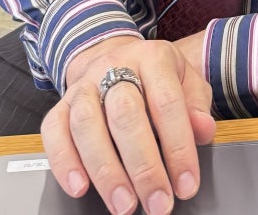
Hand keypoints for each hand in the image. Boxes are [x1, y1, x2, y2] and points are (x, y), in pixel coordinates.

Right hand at [41, 32, 214, 214]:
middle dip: (143, 166)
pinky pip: (54, 132)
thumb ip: (197, 104)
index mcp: (153, 58)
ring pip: (87, 124)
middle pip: (125, 114)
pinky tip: (80, 187)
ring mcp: (84, 86)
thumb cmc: (155, 78)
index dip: (178, 147)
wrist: (113, 57)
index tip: (186, 185)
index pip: (166, 103)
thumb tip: (203, 129)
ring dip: (106, 171)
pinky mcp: (60, 105)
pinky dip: (64, 162)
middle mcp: (114, 67)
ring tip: (124, 205)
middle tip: (157, 203)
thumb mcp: (186, 80)